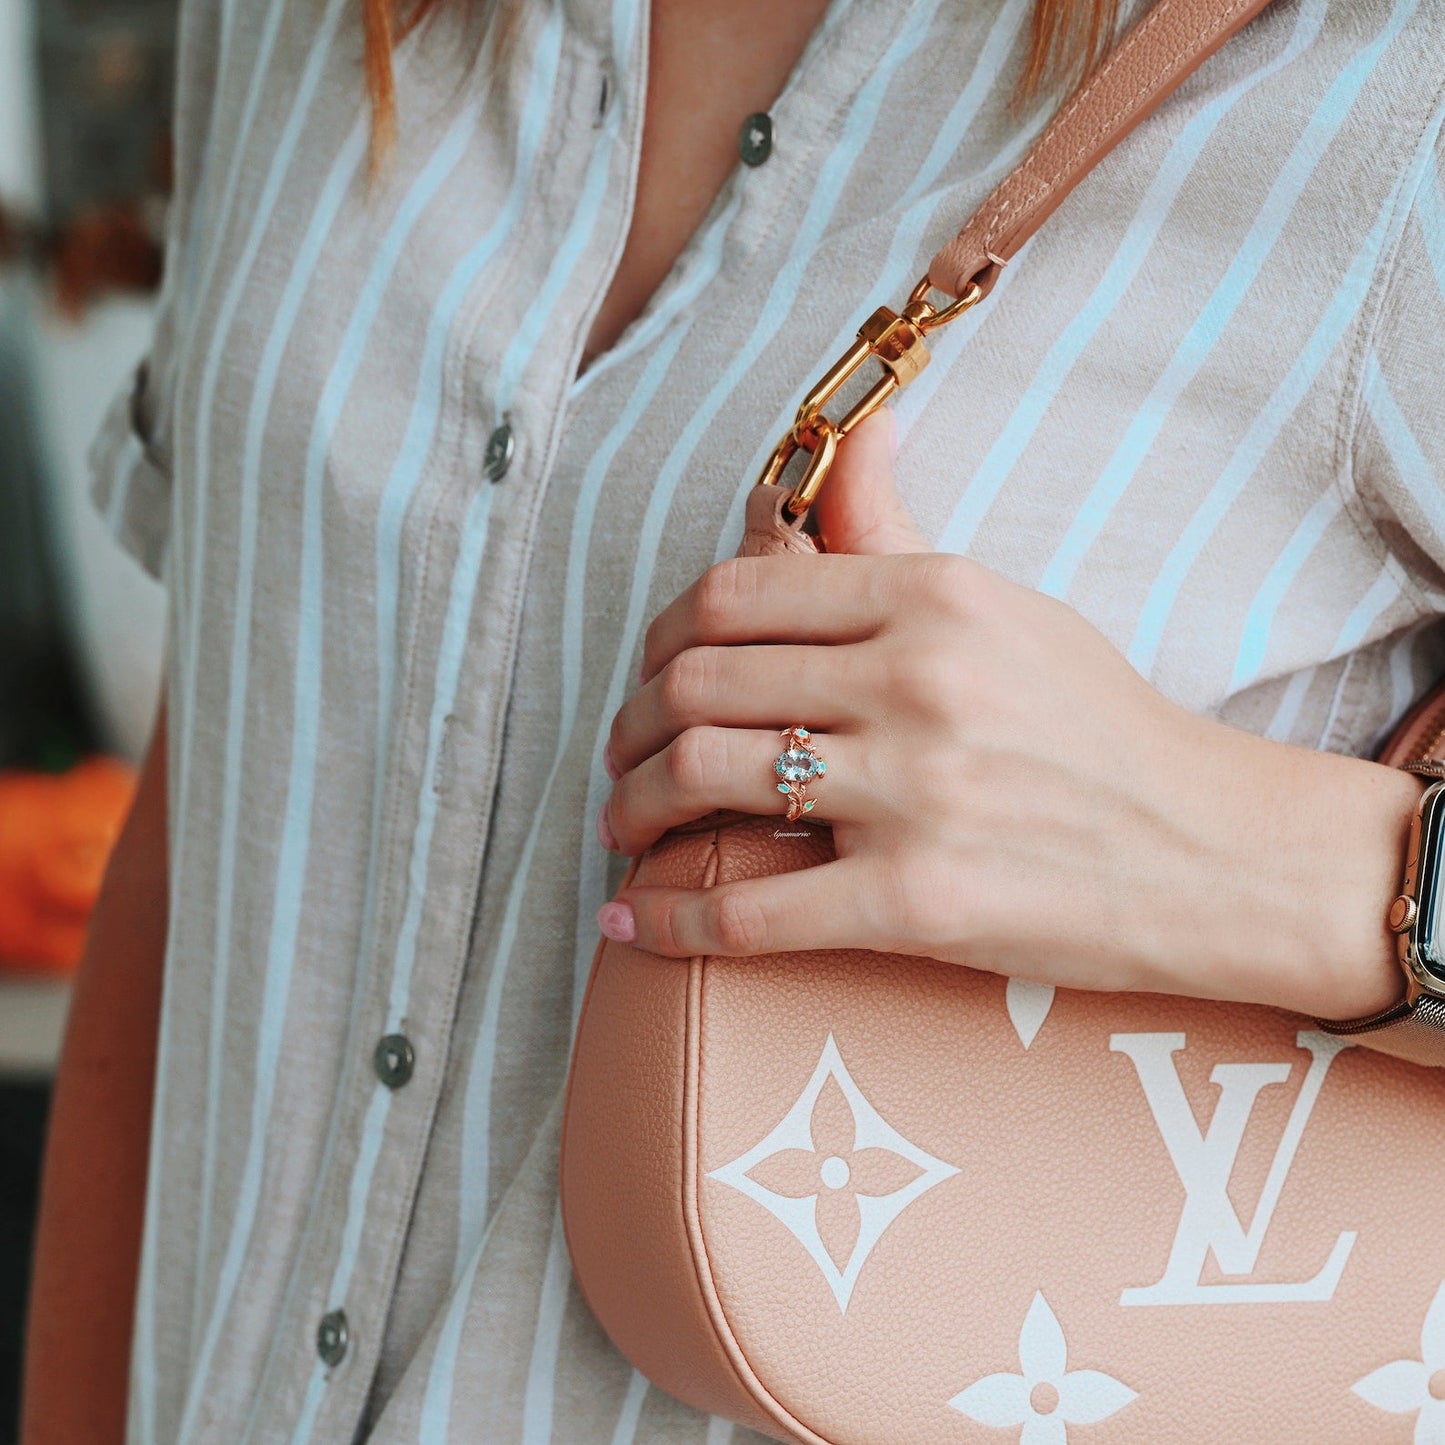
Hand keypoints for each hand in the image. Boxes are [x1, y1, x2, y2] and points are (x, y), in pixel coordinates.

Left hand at [597, 410, 1416, 1020]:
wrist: (1209, 852)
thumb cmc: (1098, 726)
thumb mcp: (1003, 605)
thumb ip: (899, 531)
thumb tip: (862, 432)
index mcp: (932, 595)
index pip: (736, 593)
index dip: (662, 636)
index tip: (652, 673)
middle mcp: (916, 681)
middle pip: (701, 683)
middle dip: (631, 725)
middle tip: (621, 755)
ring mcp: (915, 793)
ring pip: (704, 781)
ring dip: (633, 809)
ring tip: (624, 825)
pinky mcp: (918, 903)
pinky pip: (749, 910)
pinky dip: (667, 920)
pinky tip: (627, 921)